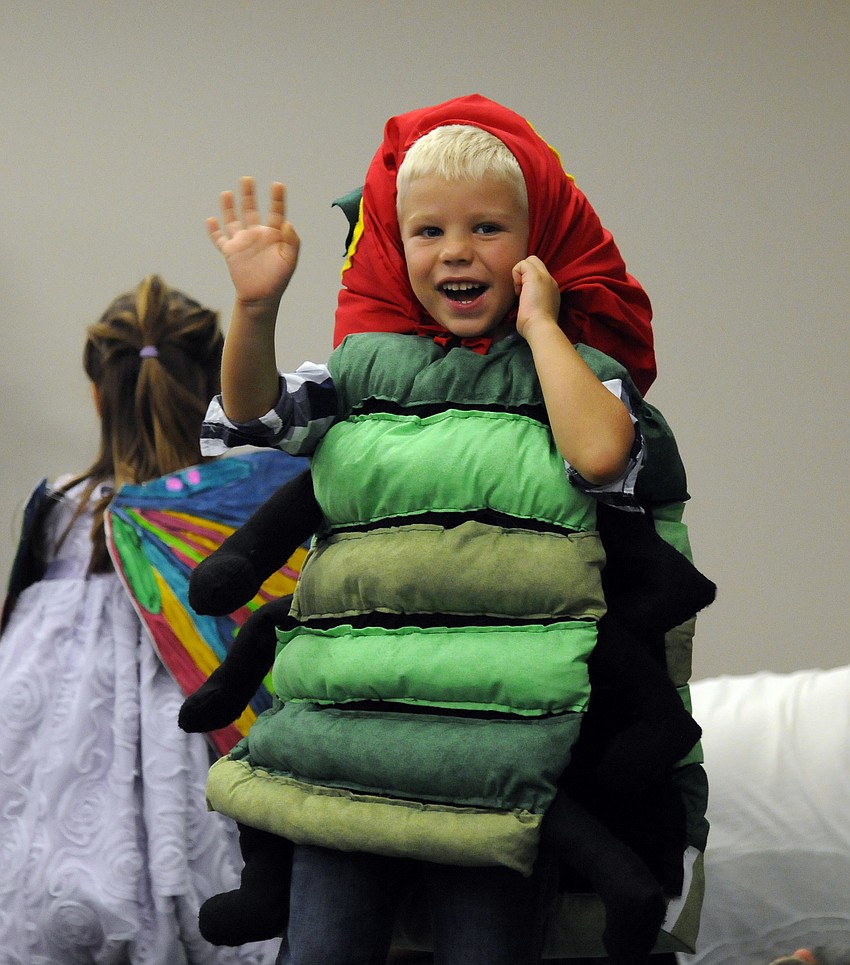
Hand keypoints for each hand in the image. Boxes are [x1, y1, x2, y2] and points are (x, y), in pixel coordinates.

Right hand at [207, 177, 300, 312]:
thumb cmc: (278, 279)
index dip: (277, 199)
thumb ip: (292, 242)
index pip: (275, 212)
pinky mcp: (230, 252)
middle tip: (247, 179)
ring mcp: (242, 242)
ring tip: (226, 193)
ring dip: (229, 207)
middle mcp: (256, 235)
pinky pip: (220, 239)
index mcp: (273, 235)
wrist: (261, 298)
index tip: (278, 185)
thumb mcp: (289, 260)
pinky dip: (214, 231)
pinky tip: (210, 220)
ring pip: (233, 220)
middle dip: (249, 195)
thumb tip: (287, 223)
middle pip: (251, 210)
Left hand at [512, 255, 560, 341]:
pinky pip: (522, 263)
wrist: (541, 327)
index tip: (525, 297)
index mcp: (551, 290)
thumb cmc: (536, 326)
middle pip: (536, 263)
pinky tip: (518, 291)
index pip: (540, 274)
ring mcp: (544, 277)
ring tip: (520, 293)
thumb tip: (523, 301)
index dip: (528, 280)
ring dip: (520, 275)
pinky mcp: (535, 275)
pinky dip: (516, 274)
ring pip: (530, 261)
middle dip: (524, 274)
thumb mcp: (537, 313)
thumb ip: (533, 303)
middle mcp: (550, 281)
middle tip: (521, 292)